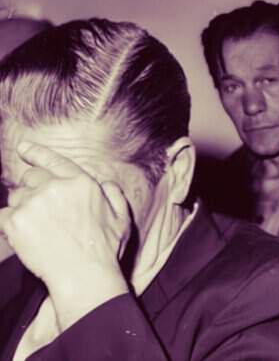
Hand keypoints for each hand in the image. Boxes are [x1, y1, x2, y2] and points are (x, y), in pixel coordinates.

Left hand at [0, 141, 130, 328]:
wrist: (84, 275)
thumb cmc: (104, 249)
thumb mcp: (122, 218)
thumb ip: (114, 195)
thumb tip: (105, 183)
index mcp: (81, 183)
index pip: (54, 161)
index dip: (36, 153)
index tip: (23, 148)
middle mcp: (56, 187)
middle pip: (30, 178)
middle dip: (32, 190)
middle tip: (42, 213)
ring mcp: (33, 203)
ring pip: (16, 197)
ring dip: (22, 209)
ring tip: (38, 230)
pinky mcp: (15, 220)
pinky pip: (3, 216)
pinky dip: (9, 226)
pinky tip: (24, 238)